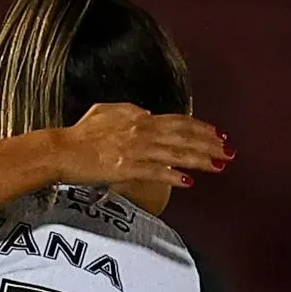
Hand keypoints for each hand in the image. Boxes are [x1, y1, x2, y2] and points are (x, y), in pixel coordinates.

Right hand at [51, 103, 229, 188]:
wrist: (61, 150)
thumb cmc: (79, 133)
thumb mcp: (105, 111)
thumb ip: (128, 110)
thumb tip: (148, 113)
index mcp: (138, 118)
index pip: (178, 121)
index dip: (201, 127)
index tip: (218, 134)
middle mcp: (142, 132)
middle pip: (184, 137)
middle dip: (210, 144)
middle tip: (229, 151)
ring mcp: (136, 151)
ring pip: (176, 154)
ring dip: (200, 160)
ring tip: (219, 165)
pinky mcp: (127, 168)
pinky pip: (156, 172)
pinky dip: (174, 176)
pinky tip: (189, 181)